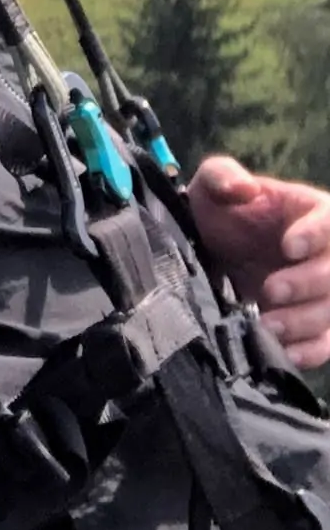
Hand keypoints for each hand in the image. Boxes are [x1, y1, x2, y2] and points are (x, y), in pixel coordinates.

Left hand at [188, 156, 329, 369]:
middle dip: (306, 283)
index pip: (329, 221)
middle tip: (270, 291)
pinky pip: (327, 342)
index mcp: (310, 211)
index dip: (315, 233)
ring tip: (269, 326)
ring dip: (305, 321)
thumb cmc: (220, 212)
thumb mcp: (212, 185)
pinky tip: (287, 353)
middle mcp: (325, 252)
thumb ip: (222, 176)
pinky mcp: (314, 323)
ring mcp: (322, 289)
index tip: (288, 246)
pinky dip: (311, 350)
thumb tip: (244, 188)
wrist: (211, 252)